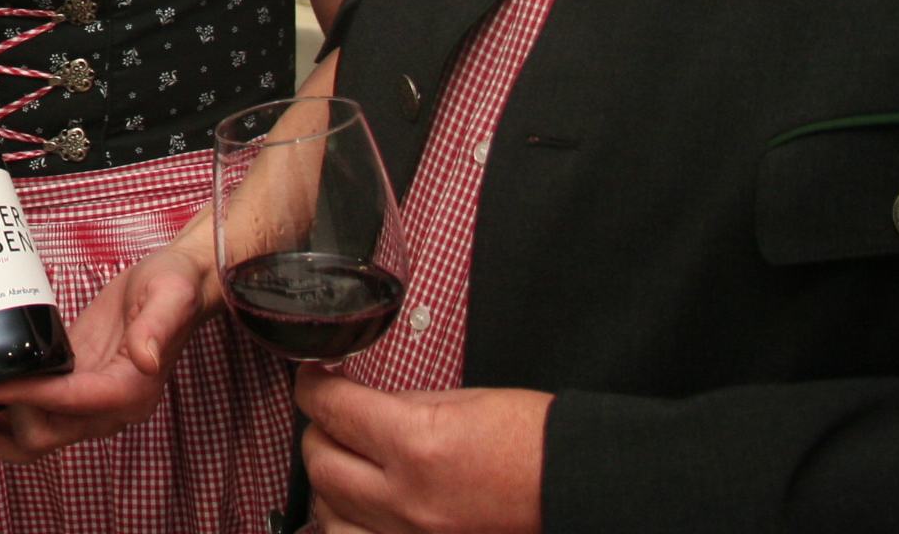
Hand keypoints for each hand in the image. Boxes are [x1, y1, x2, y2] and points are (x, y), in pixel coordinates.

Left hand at [0, 237, 212, 461]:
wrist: (179, 285)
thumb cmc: (174, 287)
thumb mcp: (169, 296)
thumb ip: (158, 326)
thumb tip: (145, 359)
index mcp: (130, 389)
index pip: (70, 403)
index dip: (26, 400)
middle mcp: (109, 406)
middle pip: (46, 436)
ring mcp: (89, 400)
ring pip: (36, 435)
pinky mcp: (74, 385)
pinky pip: (36, 413)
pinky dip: (3, 416)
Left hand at [298, 367, 549, 533]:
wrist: (585, 491)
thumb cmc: (540, 446)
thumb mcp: (465, 403)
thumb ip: (403, 406)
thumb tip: (363, 406)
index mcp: (419, 447)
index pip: (333, 410)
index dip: (313, 387)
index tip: (314, 379)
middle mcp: (409, 503)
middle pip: (321, 463)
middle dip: (318, 431)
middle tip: (330, 418)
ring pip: (330, 516)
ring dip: (330, 486)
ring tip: (345, 466)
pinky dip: (352, 524)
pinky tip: (362, 509)